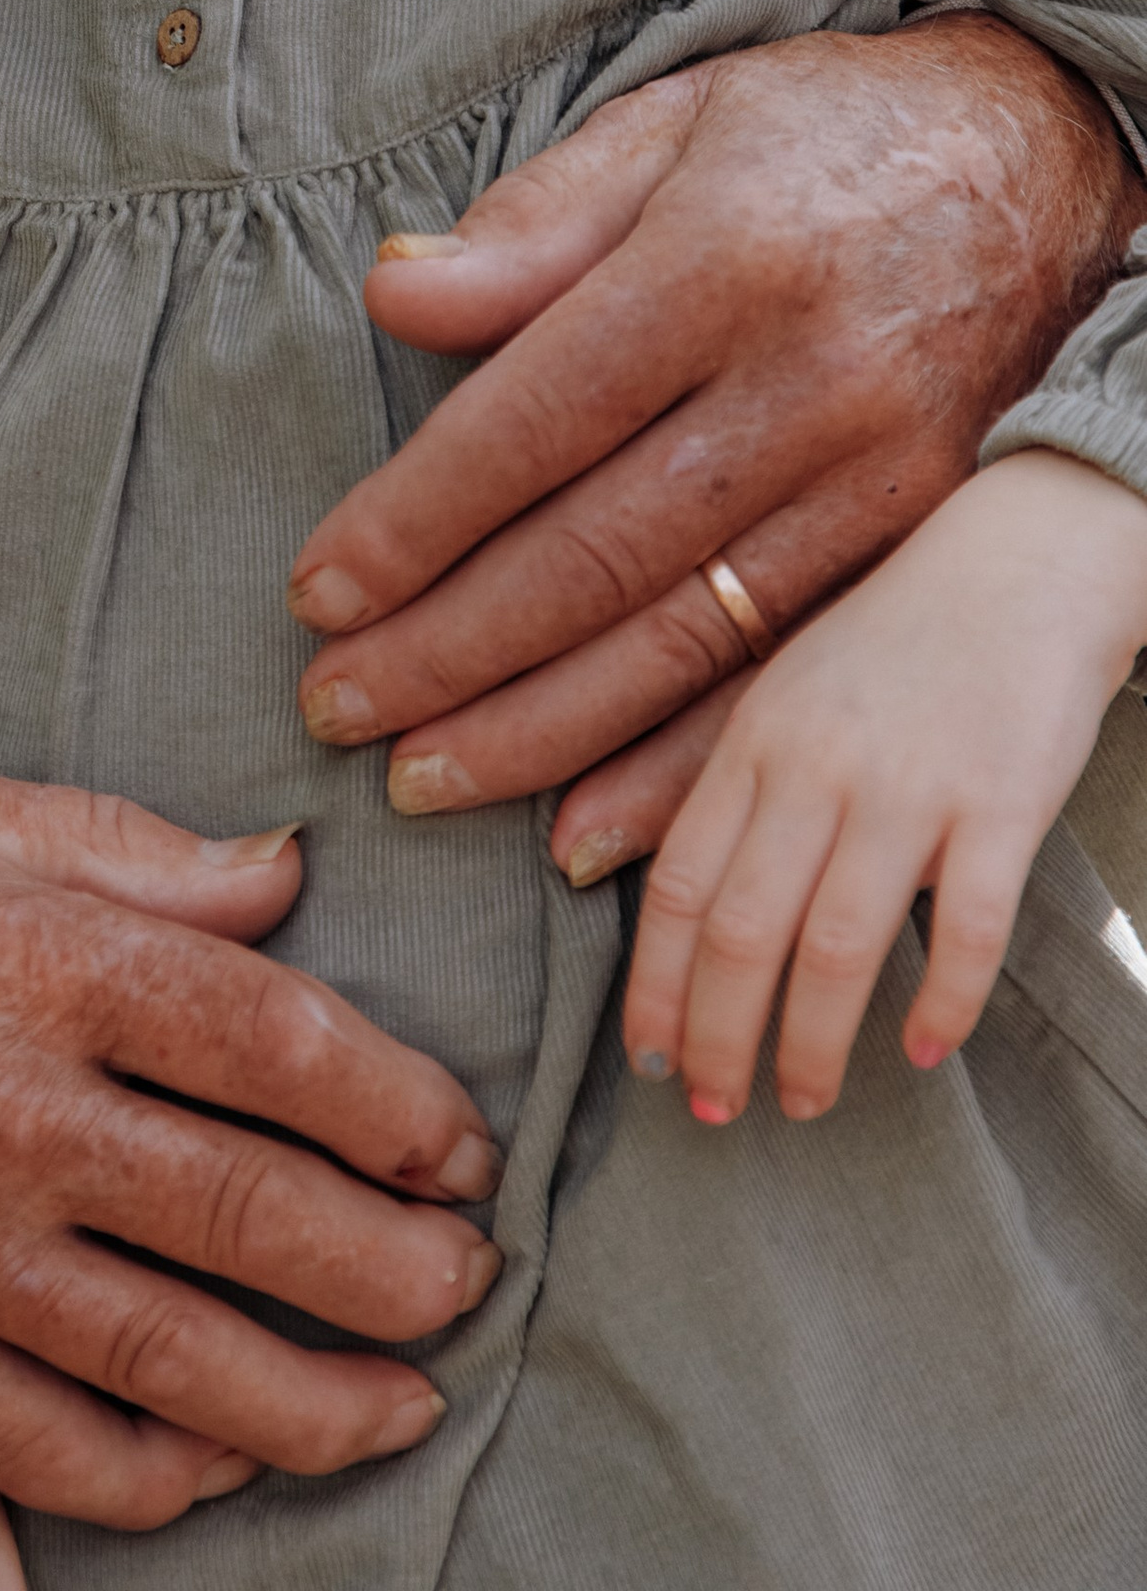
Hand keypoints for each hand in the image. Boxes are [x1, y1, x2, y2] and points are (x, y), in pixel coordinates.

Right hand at [0, 758, 503, 1526]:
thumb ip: (127, 847)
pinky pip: (55, 1455)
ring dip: (322, 1400)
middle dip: (399, 1266)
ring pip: (181, 1366)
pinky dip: (165, 1476)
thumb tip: (287, 880)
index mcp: (22, 949)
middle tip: (464, 1276)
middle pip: (256, 1215)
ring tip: (402, 1398)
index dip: (396, 1104)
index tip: (458, 1142)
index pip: (270, 1039)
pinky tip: (227, 1455)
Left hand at [280, 19, 1138, 876]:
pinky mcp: (921, 539)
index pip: (534, 419)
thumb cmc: (822, 132)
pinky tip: (591, 830)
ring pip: (683, 637)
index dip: (415, 518)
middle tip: (336, 709)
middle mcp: (809, 383)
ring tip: (424, 776)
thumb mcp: (672, 122)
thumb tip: (393, 293)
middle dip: (450, 648)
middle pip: (596, 550)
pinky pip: (785, 677)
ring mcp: (879, 475)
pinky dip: (683, 767)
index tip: (319, 591)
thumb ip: (533, 222)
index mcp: (723, 261)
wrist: (1042, 151)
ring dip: (541, 729)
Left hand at [622, 451, 1146, 1120]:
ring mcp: (911, 787)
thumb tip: (667, 893)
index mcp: (755, 739)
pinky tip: (923, 1051)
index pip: (681, 886)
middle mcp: (818, 765)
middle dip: (717, 1037)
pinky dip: (941, 1004)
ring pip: (838, 949)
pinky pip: (964, 931)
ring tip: (801, 1101)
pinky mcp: (1003, 806)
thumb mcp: (787, 693)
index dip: (657, 986)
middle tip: (712, 1110)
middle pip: (743, 933)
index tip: (647, 1058)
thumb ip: (736, 785)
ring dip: (811, 1045)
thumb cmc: (896, 639)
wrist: (1022, 559)